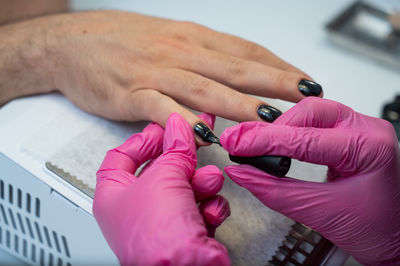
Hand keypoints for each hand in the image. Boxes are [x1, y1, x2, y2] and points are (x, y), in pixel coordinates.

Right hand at [3, 10, 321, 129]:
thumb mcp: (170, 39)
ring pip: (205, 89)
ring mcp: (155, 72)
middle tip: (306, 98)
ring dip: (240, 105)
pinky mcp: (130, 94)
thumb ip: (202, 59)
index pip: (245, 52)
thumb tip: (236, 78)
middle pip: (235, 69)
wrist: (69, 42)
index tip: (304, 82)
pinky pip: (162, 109)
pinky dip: (185, 122)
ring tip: (270, 120)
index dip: (279, 67)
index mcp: (192, 38)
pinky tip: (206, 136)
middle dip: (275, 84)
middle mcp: (179, 51)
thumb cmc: (122, 41)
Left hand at [93, 112, 229, 264]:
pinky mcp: (186, 231)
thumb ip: (175, 148)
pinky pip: (200, 207)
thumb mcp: (164, 178)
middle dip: (182, 159)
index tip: (163, 128)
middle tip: (196, 141)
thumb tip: (178, 127)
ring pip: (185, 187)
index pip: (122, 157)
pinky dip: (209, 207)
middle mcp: (136, 209)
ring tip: (207, 181)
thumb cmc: (156, 238)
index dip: (143, 139)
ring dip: (201, 183)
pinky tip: (209, 211)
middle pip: (160, 170)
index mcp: (114, 195)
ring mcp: (162, 222)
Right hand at [220, 97, 399, 264]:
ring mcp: (360, 129)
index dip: (264, 140)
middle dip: (273, 128)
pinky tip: (276, 140)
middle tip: (242, 141)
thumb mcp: (321, 214)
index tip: (236, 143)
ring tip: (255, 142)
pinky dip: (291, 130)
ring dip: (281, 127)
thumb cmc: (377, 230)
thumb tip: (242, 172)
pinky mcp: (350, 135)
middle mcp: (367, 130)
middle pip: (309, 112)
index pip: (305, 138)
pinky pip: (316, 122)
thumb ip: (275, 191)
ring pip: (312, 112)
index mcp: (369, 148)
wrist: (398, 239)